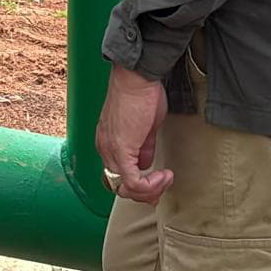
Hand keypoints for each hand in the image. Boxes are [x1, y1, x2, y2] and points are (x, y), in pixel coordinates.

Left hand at [95, 66, 174, 203]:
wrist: (136, 77)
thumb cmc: (141, 94)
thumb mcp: (144, 127)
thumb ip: (143, 147)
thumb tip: (146, 164)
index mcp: (108, 142)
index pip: (118, 176)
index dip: (138, 186)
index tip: (158, 183)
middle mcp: (104, 148)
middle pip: (120, 186)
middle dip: (144, 193)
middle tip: (163, 186)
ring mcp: (110, 150)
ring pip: (125, 188)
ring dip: (150, 190)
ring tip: (166, 179)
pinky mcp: (121, 149)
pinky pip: (132, 181)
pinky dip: (150, 185)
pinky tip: (164, 176)